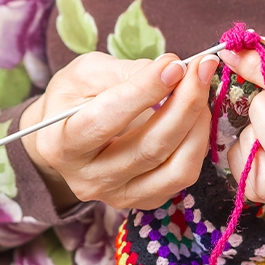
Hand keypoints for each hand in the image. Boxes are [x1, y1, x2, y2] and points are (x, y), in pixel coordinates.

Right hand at [21, 51, 219, 210]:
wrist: (65, 138)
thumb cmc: (72, 100)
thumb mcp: (83, 74)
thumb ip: (124, 72)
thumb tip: (171, 71)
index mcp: (62, 145)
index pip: (106, 120)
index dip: (145, 91)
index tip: (174, 64)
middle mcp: (89, 179)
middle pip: (149, 149)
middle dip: (184, 104)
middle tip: (201, 69)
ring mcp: (119, 196)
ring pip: (176, 170)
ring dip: (198, 125)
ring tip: (201, 88)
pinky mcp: (144, 200)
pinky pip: (183, 176)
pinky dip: (197, 142)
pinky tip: (195, 115)